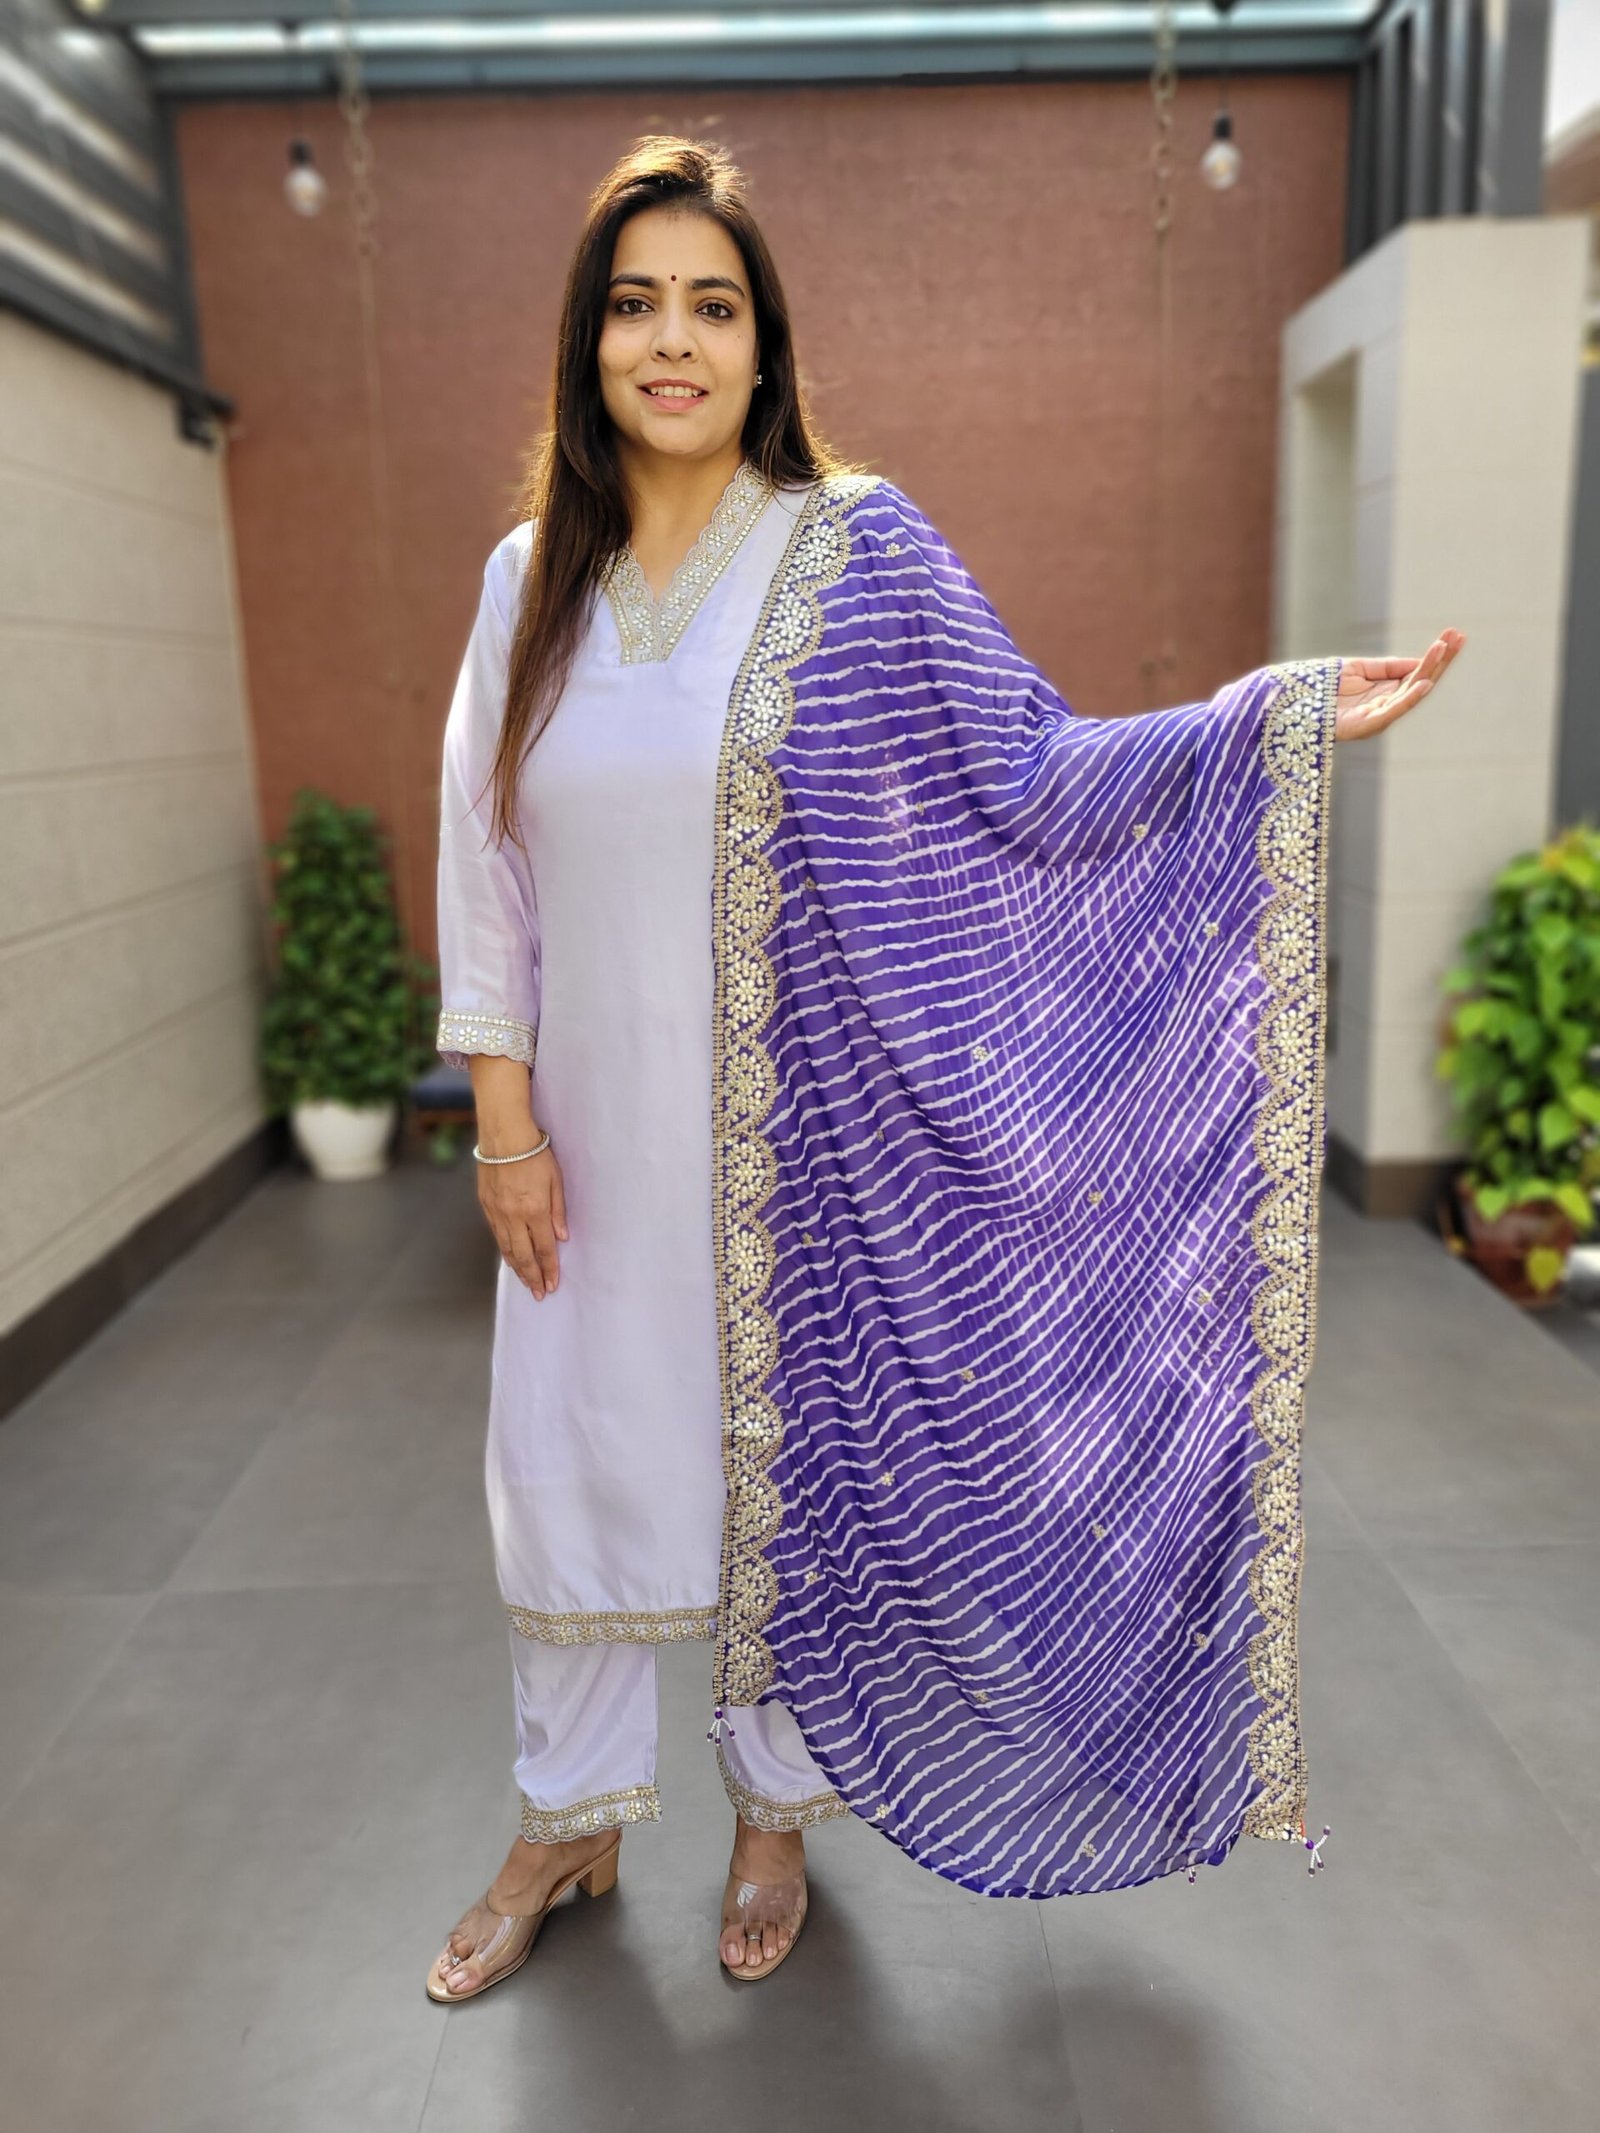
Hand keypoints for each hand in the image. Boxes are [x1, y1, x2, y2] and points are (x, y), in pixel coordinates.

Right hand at [478, 1138, 567, 1298]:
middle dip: (532, 1277)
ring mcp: (497, 1212)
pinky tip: (510, 1259)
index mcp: (534, 1210)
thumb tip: (561, 1238)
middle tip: (539, 1294)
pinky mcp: (486, 1205)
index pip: (544, 1248)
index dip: (549, 1269)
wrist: (503, 1135)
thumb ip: (558, 1210)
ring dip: (517, 1268)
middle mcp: (514, 1216)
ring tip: (526, 1282)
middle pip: (524, 1255)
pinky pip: (496, 1235)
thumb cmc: (535, 1153)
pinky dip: (504, 1250)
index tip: (553, 1285)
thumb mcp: (556, 1180)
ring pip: (507, 1248)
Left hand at [1333, 630, 1464, 740]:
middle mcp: (1388, 704)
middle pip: (1421, 679)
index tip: (1455, 633)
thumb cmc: (1325, 689)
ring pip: (1411, 693)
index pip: (1419, 671)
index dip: (1437, 654)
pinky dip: (1409, 698)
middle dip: (1441, 659)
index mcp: (1388, 690)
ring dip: (1429, 671)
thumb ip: (1387, 667)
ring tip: (1443, 651)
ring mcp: (1379, 716)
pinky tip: (1424, 683)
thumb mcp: (1359, 668)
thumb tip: (1417, 661)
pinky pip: (1392, 711)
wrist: (1296, 704)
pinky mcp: (1366, 726)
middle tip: (1459, 637)